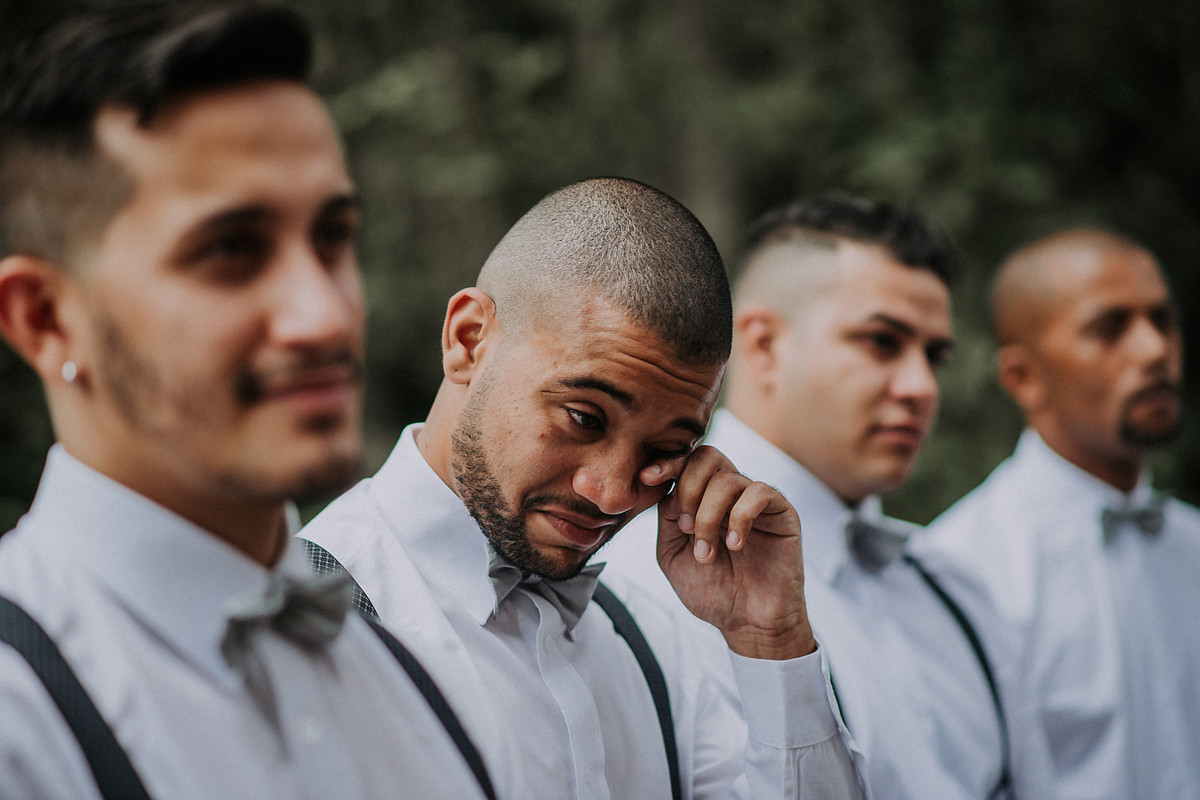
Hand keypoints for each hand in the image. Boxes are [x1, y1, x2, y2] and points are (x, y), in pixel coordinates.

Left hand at [656, 446, 815, 659]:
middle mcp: (730, 494)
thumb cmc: (712, 591)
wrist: (747, 624)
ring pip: (728, 478)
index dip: (667, 464)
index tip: (647, 478)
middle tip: (685, 529)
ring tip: (707, 553)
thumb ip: (667, 519)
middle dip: (687, 490)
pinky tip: (735, 545)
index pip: (687, 463)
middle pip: (707, 457)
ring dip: (708, 517)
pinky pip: (759, 493)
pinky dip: (740, 518)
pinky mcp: (782, 513)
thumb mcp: (673, 554)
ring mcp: (756, 501)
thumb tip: (669, 488)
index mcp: (703, 499)